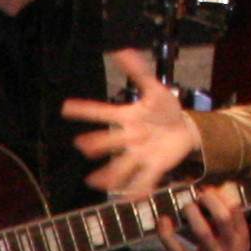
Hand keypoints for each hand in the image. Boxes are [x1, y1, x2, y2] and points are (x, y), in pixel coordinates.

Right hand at [67, 53, 202, 201]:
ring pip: (121, 166)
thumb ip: (139, 72)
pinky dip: (137, 191)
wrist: (184, 130)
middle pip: (110, 141)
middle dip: (97, 143)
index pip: (102, 112)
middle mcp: (128, 138)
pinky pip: (144, 180)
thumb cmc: (164, 109)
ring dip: (109, 174)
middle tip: (83, 144)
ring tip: (95, 181)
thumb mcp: (155, 89)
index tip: (66, 107)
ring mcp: (139, 154)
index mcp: (127, 117)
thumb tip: (122, 50)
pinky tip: (129, 199)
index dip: (85, 110)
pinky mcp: (154, 167)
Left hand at [159, 184, 250, 250]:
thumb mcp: (236, 244)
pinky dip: (167, 233)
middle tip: (198, 195)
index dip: (221, 194)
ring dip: (191, 213)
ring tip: (186, 208)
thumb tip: (225, 185)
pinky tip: (163, 222)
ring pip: (201, 231)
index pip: (236, 210)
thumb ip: (232, 218)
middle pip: (222, 218)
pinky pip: (177, 250)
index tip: (209, 188)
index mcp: (242, 240)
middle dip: (208, 200)